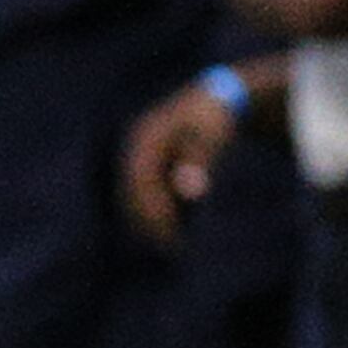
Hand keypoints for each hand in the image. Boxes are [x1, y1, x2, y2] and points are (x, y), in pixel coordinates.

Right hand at [119, 79, 237, 246]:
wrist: (214, 100)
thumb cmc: (216, 119)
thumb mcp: (212, 137)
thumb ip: (199, 162)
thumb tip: (191, 192)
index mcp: (144, 139)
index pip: (138, 183)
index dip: (151, 211)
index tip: (169, 235)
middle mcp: (132, 149)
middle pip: (131, 194)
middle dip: (148, 222)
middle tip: (169, 247)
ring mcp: (135, 157)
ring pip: (132, 197)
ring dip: (148, 221)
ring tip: (171, 242)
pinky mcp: (142, 165)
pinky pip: (140, 195)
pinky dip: (152, 212)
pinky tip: (172, 226)